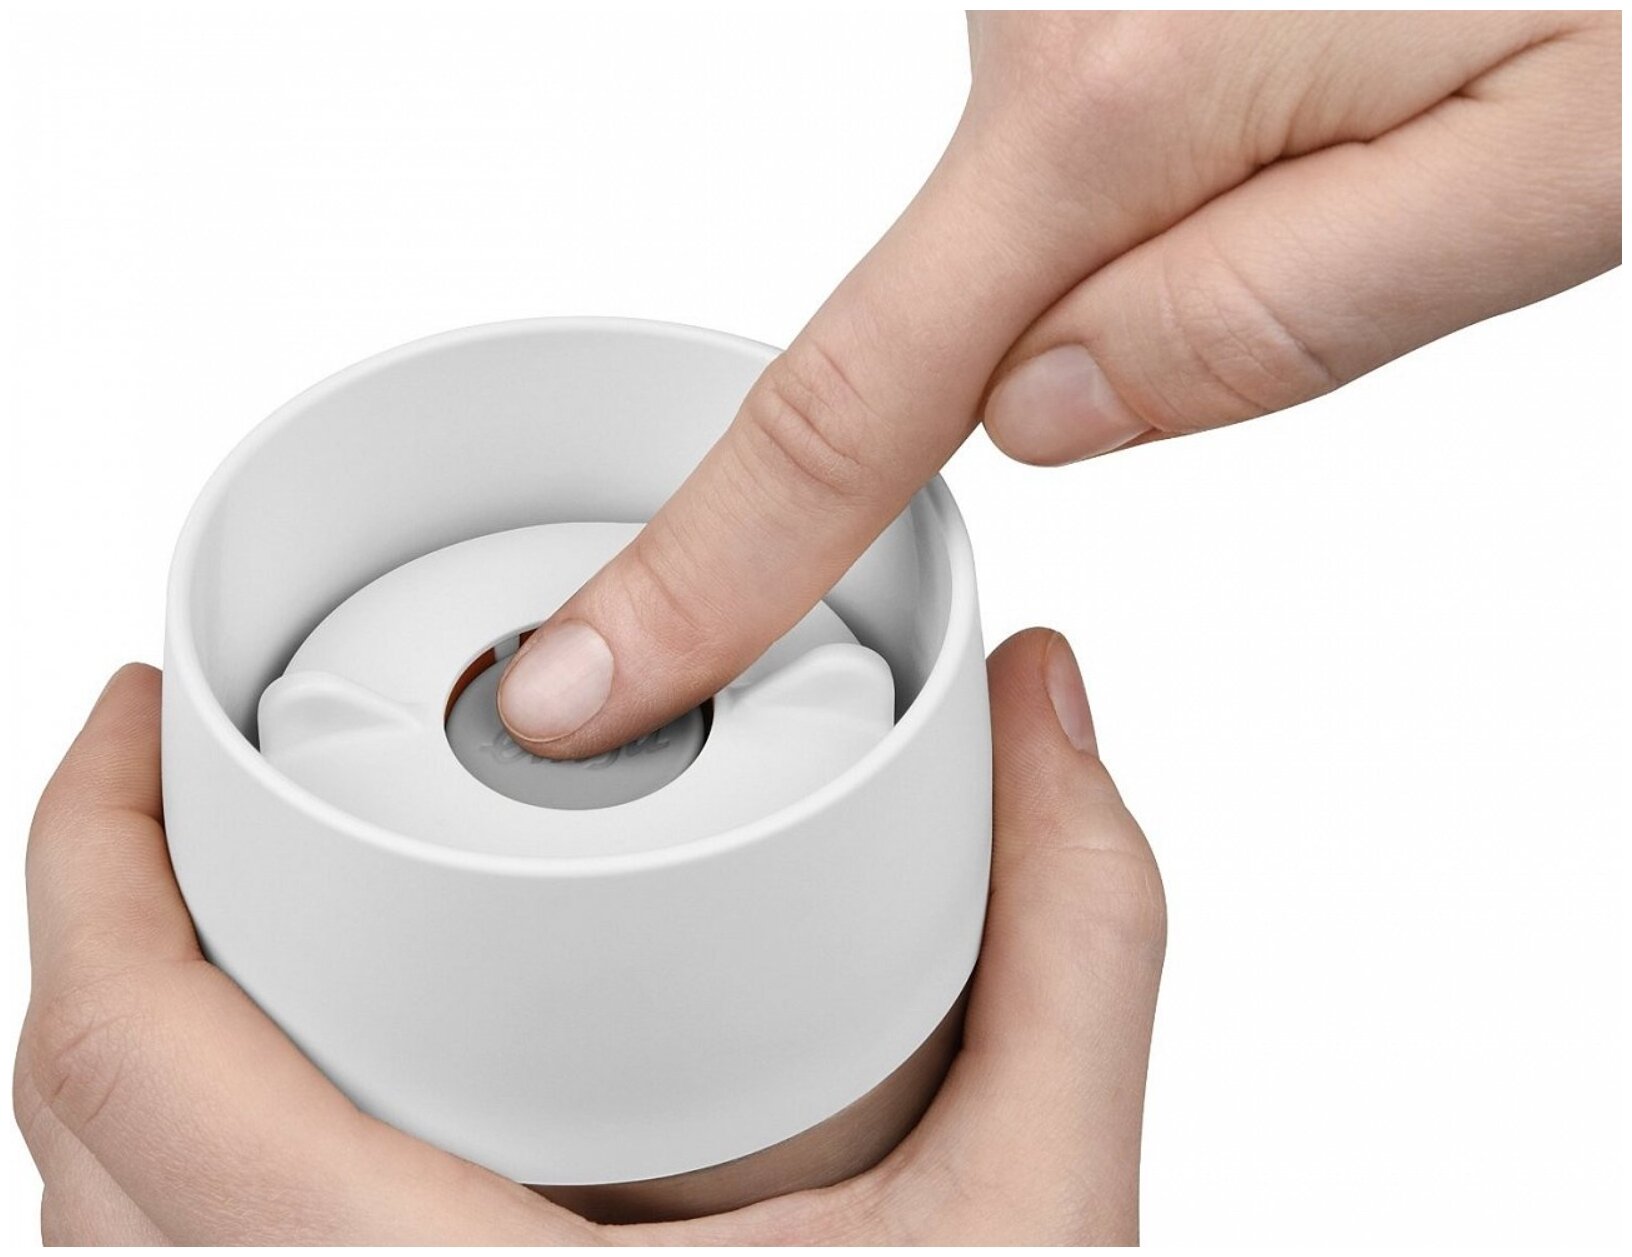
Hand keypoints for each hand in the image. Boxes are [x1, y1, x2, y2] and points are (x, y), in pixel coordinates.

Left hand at [14, 632, 1164, 1243]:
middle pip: (75, 1120)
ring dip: (134, 1045)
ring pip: (99, 1220)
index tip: (144, 712)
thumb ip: (1065, 943)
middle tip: (201, 777)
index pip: (123, 1054)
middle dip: (108, 914)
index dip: (86, 848)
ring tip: (242, 908)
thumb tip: (1041, 701)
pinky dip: (175, 1165)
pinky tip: (293, 1098)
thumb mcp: (1033, 1226)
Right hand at [495, 9, 1620, 757]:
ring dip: (1145, 249)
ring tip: (1351, 125)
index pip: (851, 402)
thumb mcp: (1542, 169)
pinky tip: (1289, 88)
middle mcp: (1048, 21)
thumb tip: (1045, 417)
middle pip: (961, 307)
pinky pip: (1064, 143)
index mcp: (1127, 97)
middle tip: (1319, 223)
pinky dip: (1142, 183)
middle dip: (1074, 352)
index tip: (590, 675)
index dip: (706, 566)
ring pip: (1035, 224)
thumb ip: (1270, 318)